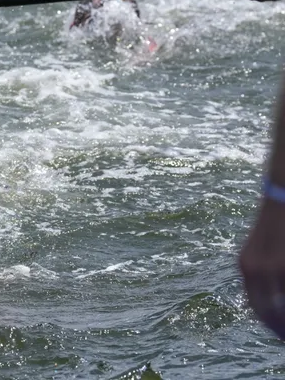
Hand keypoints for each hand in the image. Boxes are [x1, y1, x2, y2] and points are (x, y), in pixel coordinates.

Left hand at [241, 199, 284, 339]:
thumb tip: (268, 300)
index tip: (283, 337)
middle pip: (272, 314)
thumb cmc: (280, 220)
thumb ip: (264, 268)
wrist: (283, 190)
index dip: (272, 326)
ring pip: (282, 307)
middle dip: (283, 330)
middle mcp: (255, 268)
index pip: (257, 308)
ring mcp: (274, 266)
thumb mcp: (266, 246)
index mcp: (247, 265)